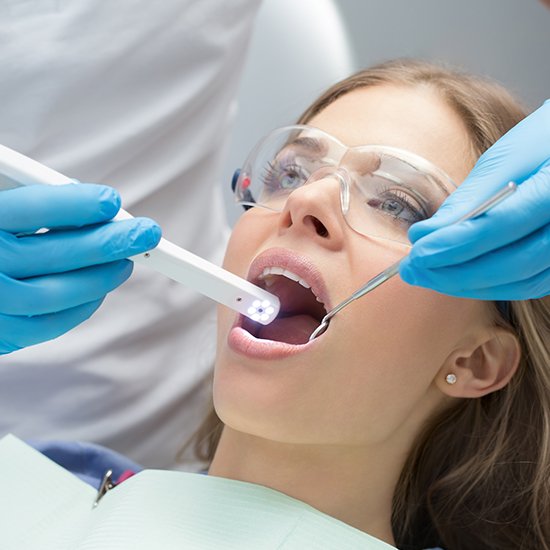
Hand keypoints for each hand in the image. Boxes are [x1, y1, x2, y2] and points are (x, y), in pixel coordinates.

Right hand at [0, 183, 160, 353]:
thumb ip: (29, 203)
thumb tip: (89, 200)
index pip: (30, 210)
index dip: (75, 204)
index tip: (112, 201)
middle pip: (52, 254)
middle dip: (108, 242)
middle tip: (146, 233)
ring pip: (55, 294)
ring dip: (100, 277)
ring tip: (128, 261)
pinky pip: (47, 326)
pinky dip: (81, 307)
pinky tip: (100, 289)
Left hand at [399, 100, 549, 299]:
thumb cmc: (543, 141)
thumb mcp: (508, 156)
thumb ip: (470, 198)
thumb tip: (424, 235)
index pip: (502, 225)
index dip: (454, 244)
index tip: (417, 252)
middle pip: (513, 264)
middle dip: (454, 273)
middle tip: (412, 270)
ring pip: (521, 282)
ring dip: (467, 284)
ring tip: (426, 275)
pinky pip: (528, 284)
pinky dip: (488, 285)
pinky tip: (455, 277)